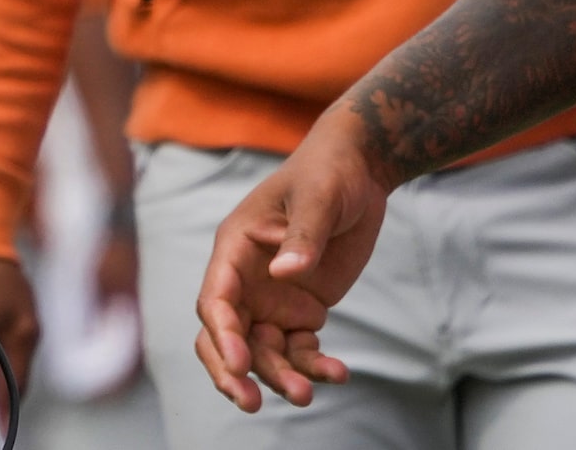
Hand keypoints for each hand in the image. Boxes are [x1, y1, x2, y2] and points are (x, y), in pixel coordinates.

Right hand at [193, 109, 389, 411]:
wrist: (360, 172)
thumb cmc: (329, 173)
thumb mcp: (319, 196)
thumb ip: (303, 235)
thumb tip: (287, 274)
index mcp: (235, 247)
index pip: (215, 300)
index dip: (222, 335)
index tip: (242, 364)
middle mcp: (246, 279)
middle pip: (225, 337)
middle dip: (233, 372)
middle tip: (252, 403)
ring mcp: (272, 299)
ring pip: (262, 352)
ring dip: (279, 377)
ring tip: (308, 394)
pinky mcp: (301, 311)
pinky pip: (298, 350)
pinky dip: (313, 367)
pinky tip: (338, 374)